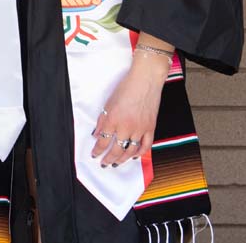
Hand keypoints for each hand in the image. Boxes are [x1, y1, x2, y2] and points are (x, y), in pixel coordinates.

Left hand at [90, 49, 166, 167]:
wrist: (146, 80)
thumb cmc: (126, 88)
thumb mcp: (108, 103)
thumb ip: (102, 120)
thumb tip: (97, 134)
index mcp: (113, 119)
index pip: (102, 141)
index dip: (97, 150)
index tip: (94, 155)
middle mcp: (126, 127)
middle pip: (116, 149)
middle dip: (108, 159)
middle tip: (104, 163)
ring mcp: (140, 129)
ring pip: (130, 151)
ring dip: (122, 159)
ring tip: (116, 163)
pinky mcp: (151, 128)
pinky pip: (145, 146)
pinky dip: (140, 153)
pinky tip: (134, 157)